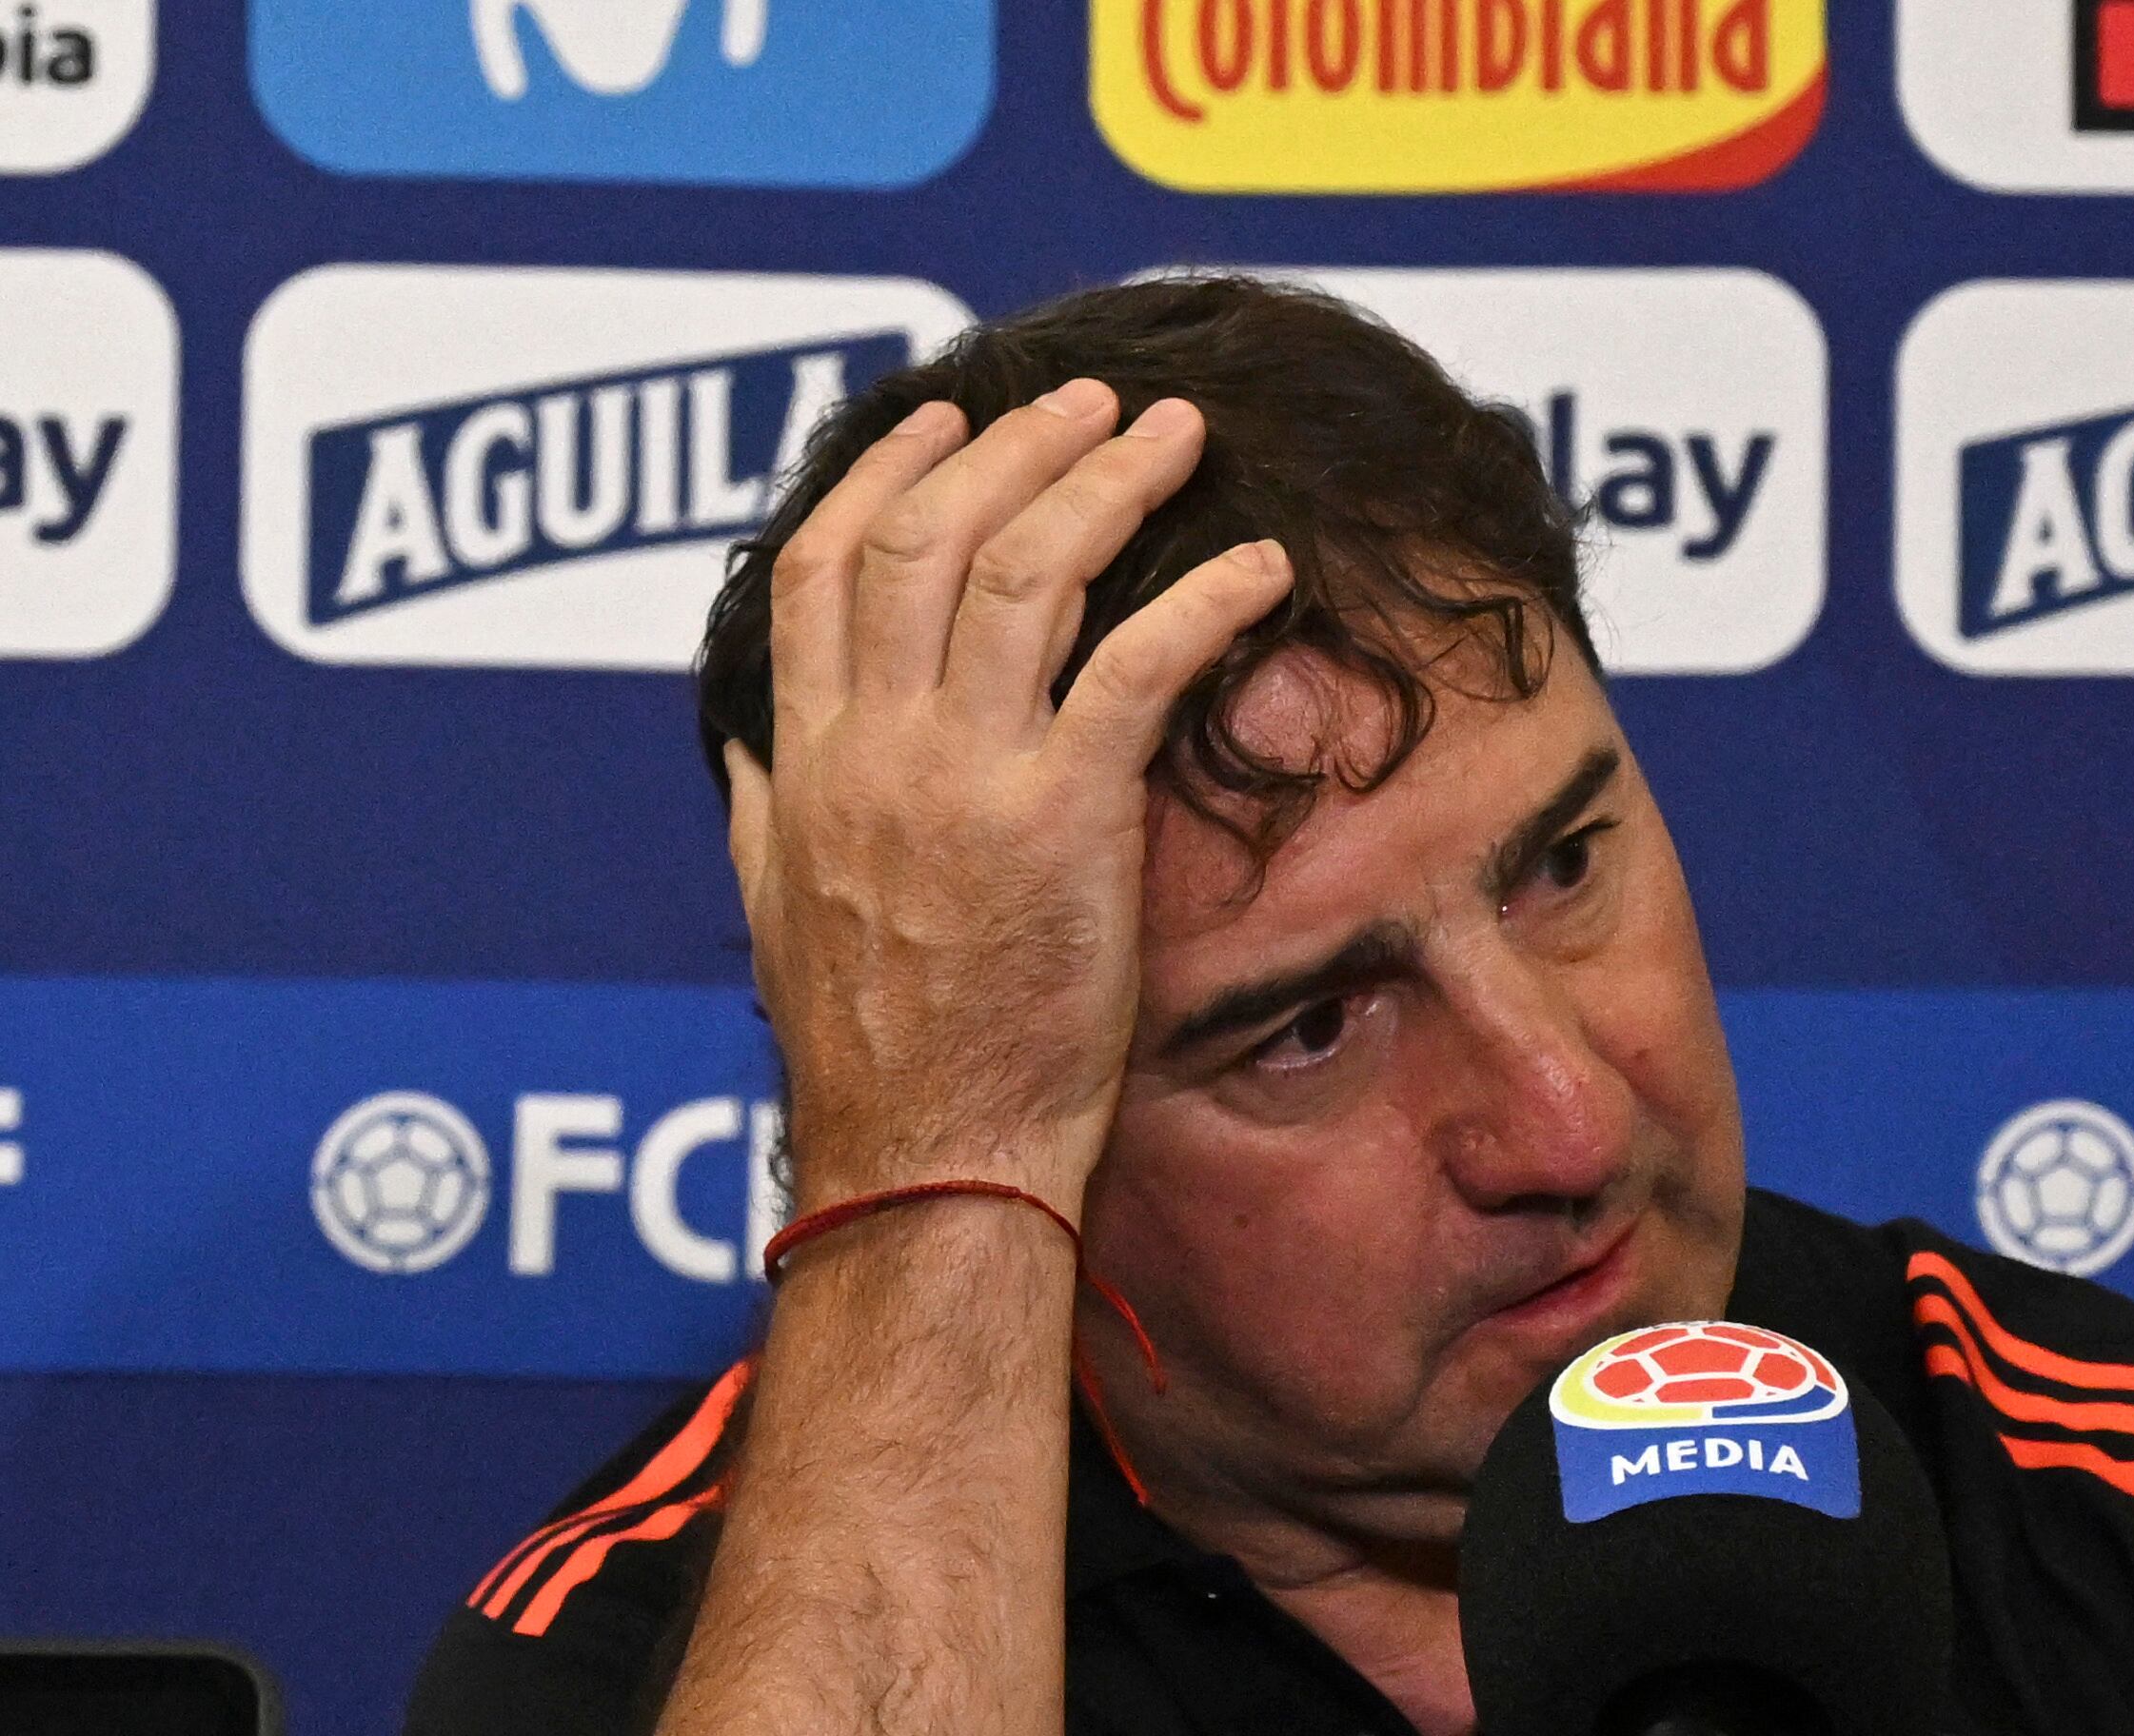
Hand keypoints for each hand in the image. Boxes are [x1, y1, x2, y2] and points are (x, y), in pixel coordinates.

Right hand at [722, 380, 1290, 1217]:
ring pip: (1027, 570)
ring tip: (1170, 433)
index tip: (936, 414)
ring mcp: (963, 776)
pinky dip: (1201, 597)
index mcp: (806, 759)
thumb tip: (753, 743)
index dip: (882, 470)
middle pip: (927, 534)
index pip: (821, 563)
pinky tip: (1257, 562)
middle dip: (1013, 444)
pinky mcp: (1060, 820)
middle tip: (1089, 400)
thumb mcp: (775, 915)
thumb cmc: (871, 1056)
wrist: (929, 1157)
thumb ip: (765, 809)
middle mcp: (873, 745)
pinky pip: (1136, 665)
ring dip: (1106, 480)